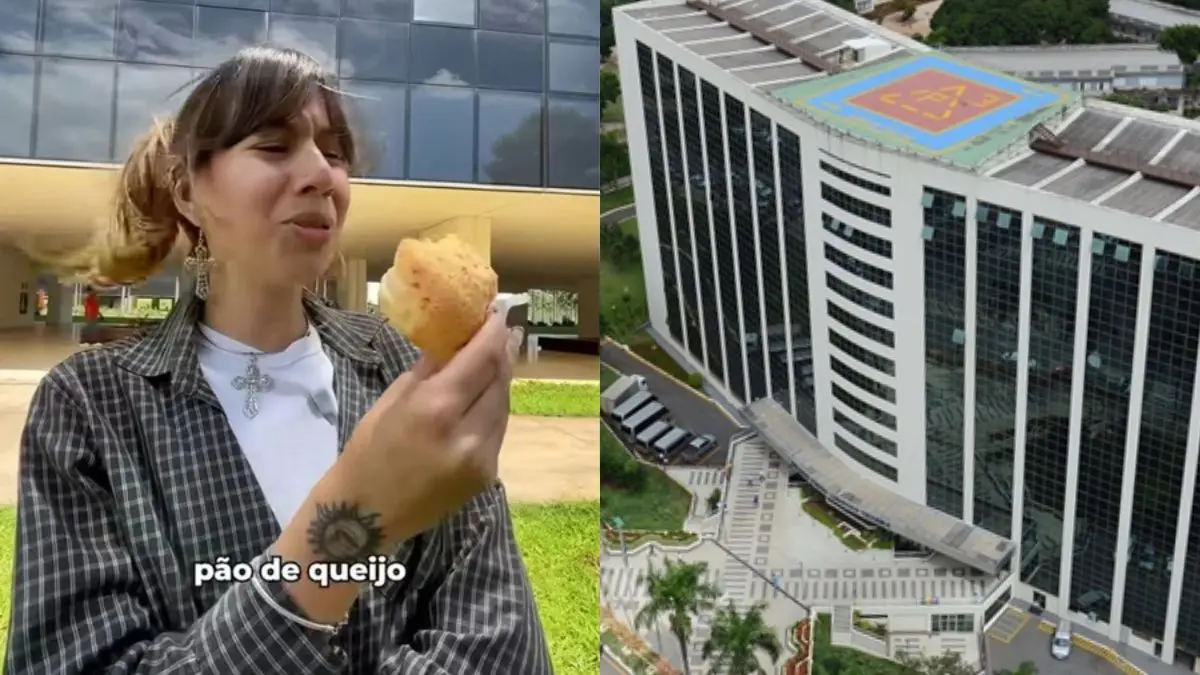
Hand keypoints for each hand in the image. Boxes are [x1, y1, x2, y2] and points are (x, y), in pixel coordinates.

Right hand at [338, 311, 522, 541]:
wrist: (364, 517)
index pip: (481, 358)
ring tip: (496, 359)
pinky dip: (494, 410)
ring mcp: (481, 458)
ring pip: (503, 406)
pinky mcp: (487, 476)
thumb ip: (430, 370)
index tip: (498, 313)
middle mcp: (466, 433)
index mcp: (435, 408)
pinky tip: (485, 398)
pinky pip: (497, 432)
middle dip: (502, 352)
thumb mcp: (392, 400)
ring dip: (501, 381)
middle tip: (502, 331)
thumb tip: (455, 339)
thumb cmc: (367, 452)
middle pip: (499, 380)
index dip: (494, 332)